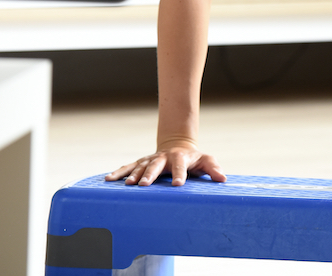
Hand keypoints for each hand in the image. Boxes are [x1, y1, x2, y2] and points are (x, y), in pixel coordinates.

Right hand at [105, 139, 226, 186]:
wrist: (178, 146)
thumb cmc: (193, 159)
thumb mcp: (205, 160)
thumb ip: (212, 168)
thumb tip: (222, 179)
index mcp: (180, 158)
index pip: (181, 166)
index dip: (180, 174)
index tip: (178, 185)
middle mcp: (163, 157)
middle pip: (156, 165)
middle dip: (150, 175)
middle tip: (143, 185)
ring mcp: (150, 159)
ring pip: (140, 166)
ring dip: (132, 174)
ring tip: (126, 185)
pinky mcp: (141, 162)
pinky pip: (127, 167)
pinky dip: (118, 172)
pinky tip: (108, 179)